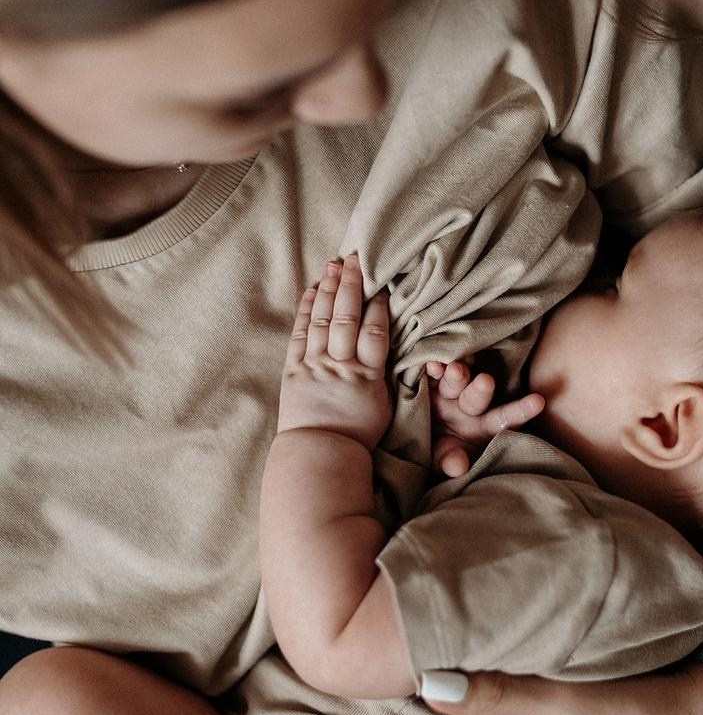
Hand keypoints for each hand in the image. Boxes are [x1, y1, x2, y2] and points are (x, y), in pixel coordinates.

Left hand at [278, 253, 391, 448]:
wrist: (320, 457)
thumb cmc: (357, 437)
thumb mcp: (384, 408)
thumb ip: (386, 376)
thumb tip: (396, 352)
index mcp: (367, 377)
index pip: (376, 332)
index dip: (380, 305)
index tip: (384, 282)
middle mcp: (340, 366)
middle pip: (346, 317)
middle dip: (352, 284)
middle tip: (357, 257)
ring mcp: (315, 366)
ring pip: (321, 320)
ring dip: (328, 289)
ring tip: (334, 264)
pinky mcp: (293, 370)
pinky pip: (299, 334)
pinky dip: (305, 310)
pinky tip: (311, 291)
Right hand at [425, 359, 544, 475]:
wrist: (415, 439)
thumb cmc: (441, 452)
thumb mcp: (445, 459)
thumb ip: (451, 461)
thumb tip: (458, 467)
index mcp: (485, 425)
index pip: (505, 418)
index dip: (520, 410)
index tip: (538, 402)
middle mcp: (471, 405)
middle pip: (479, 396)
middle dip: (481, 390)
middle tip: (485, 381)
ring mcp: (452, 392)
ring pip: (458, 381)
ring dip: (457, 375)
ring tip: (455, 370)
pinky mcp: (433, 382)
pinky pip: (435, 373)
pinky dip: (435, 369)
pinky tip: (434, 365)